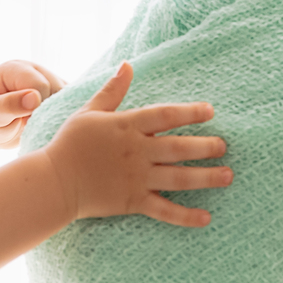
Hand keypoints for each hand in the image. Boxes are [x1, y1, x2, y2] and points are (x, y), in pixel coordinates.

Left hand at [0, 59, 63, 149]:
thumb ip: (9, 105)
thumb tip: (35, 97)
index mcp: (15, 68)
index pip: (40, 85)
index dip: (36, 107)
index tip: (22, 121)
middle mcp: (35, 69)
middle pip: (57, 89)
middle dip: (47, 111)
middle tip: (28, 124)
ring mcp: (49, 79)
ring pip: (68, 97)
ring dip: (57, 114)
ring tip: (37, 124)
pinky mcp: (58, 92)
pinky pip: (72, 103)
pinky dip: (63, 116)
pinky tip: (49, 123)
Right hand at [42, 62, 231, 227]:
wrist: (54, 181)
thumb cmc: (71, 143)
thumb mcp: (90, 111)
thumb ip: (112, 90)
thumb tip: (128, 64)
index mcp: (127, 127)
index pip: (165, 115)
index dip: (189, 112)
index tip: (210, 111)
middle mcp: (136, 152)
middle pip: (178, 148)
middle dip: (206, 147)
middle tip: (225, 146)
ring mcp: (136, 178)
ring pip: (178, 178)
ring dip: (206, 178)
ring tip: (228, 175)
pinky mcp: (133, 202)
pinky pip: (164, 210)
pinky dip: (186, 216)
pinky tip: (207, 218)